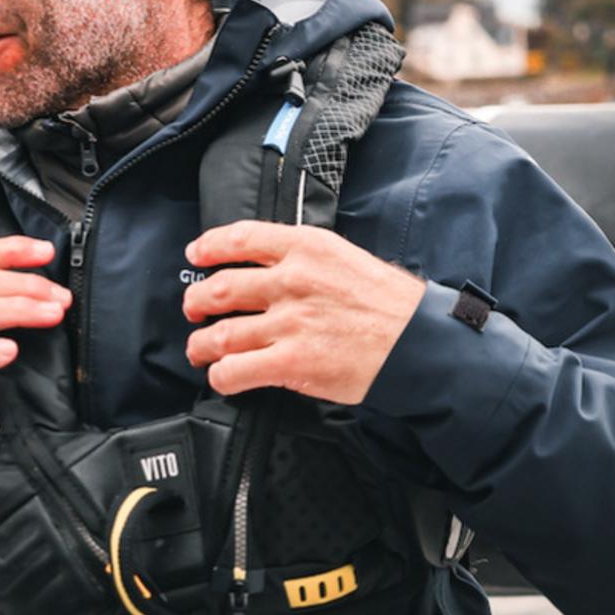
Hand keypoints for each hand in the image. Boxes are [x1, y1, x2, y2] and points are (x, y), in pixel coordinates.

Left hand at [182, 221, 424, 403]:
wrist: (420, 343)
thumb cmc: (391, 305)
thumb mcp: (347, 259)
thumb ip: (306, 259)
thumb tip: (270, 267)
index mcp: (306, 248)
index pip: (241, 237)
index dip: (209, 246)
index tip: (195, 254)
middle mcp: (292, 281)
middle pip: (220, 287)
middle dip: (197, 301)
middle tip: (194, 310)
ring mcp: (289, 322)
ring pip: (220, 333)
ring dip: (201, 344)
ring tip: (199, 349)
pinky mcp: (291, 362)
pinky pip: (236, 370)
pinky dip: (221, 376)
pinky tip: (223, 377)